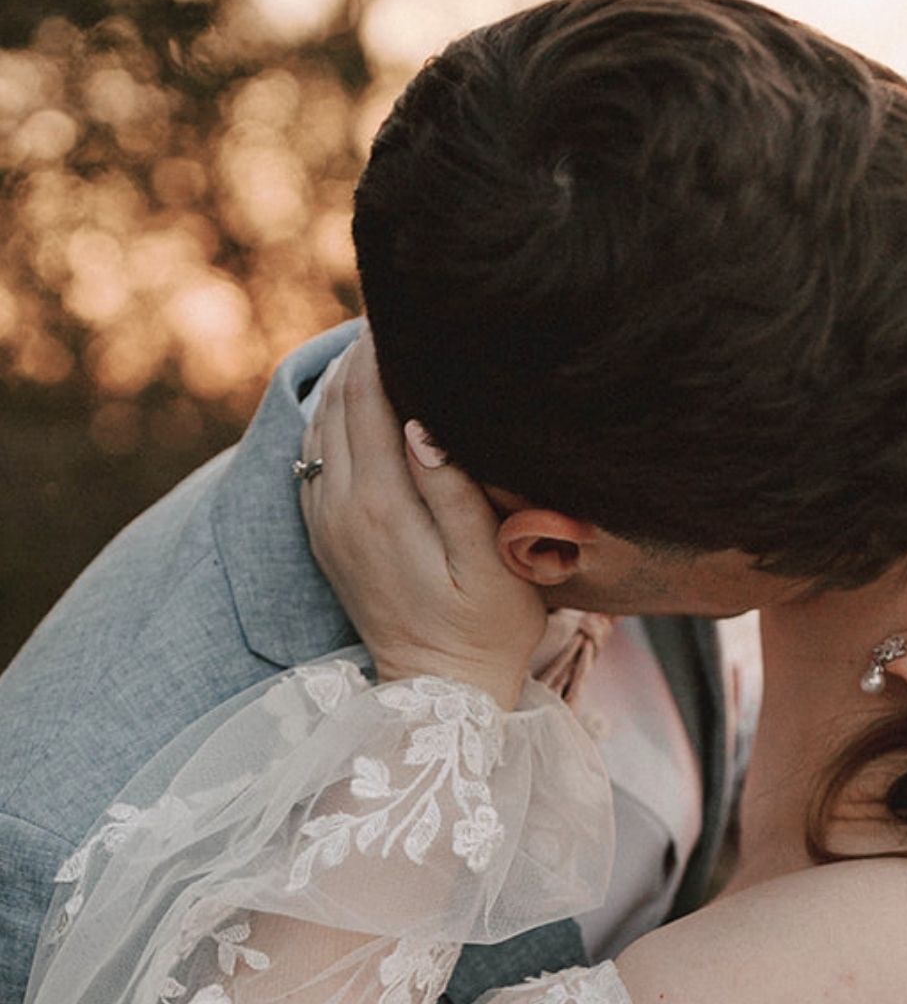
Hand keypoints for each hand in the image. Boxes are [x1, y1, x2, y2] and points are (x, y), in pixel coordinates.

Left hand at [297, 332, 546, 705]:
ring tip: (386, 342)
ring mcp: (327, 523)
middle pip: (341, 400)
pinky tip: (364, 400)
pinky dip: (336, 416)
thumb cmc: (487, 632)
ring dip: (350, 380)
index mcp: (380, 506)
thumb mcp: (492, 566)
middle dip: (368, 350)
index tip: (418, 306)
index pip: (373, 397)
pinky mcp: (327, 537)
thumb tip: (421, 423)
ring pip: (322, 422)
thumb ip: (455, 491)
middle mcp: (340, 508)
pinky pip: (316, 456)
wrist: (441, 697)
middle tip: (404, 307)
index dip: (390, 345)